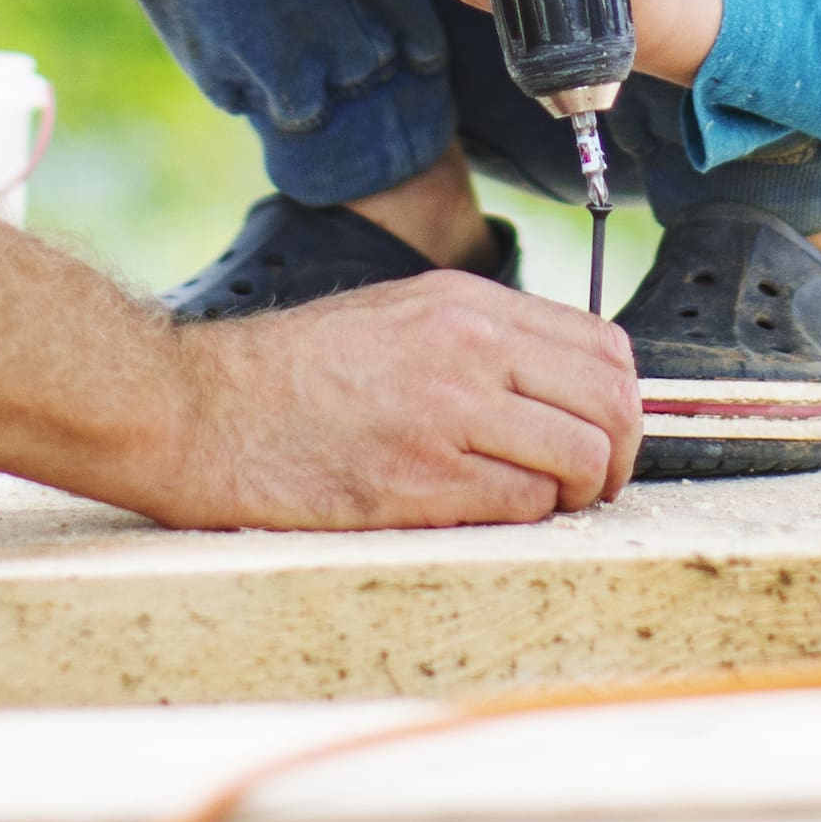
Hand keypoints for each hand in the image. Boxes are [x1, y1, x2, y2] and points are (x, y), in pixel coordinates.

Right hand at [149, 268, 640, 525]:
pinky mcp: (422, 480)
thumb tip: (558, 389)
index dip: (620, 403)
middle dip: (618, 455)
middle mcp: (468, 348)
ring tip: (538, 501)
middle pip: (611, 404)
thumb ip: (480, 342)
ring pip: (583, 459)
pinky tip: (482, 511)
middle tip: (592, 485)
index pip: (603, 347)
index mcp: (466, 304)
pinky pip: (525, 505)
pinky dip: (524, 517)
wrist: (200, 412)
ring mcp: (447, 413)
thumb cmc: (289, 376)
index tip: (603, 434)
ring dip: (577, 495)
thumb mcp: (396, 318)